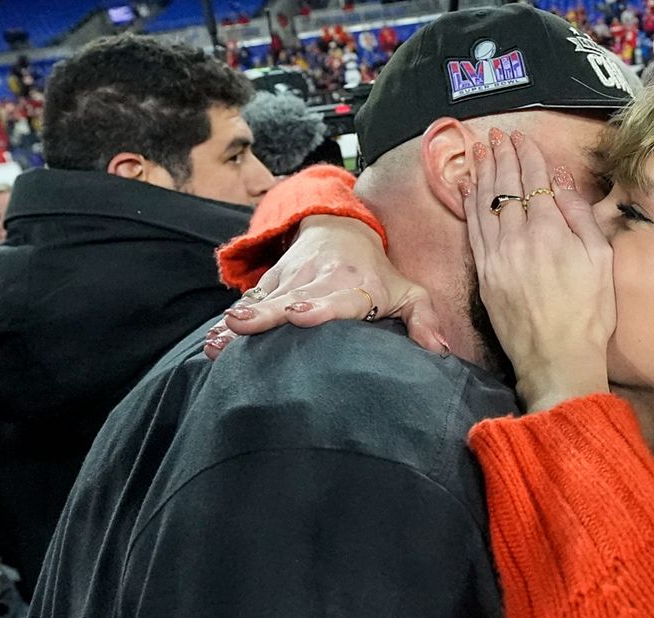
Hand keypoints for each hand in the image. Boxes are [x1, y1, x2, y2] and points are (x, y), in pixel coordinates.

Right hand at [204, 215, 446, 358]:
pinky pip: (247, 303)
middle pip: (289, 300)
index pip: (336, 298)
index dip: (318, 308)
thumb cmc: (378, 273)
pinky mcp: (269, 285)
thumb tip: (440, 352)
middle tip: (244, 325)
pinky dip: (228, 321)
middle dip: (267, 313)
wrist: (340, 229)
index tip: (301, 315)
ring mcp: (289, 282)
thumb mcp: (408, 291)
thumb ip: (424, 320)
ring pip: (262, 301)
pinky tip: (213, 341)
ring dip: (241, 320)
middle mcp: (317, 280)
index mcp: (353, 285)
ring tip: (220, 340)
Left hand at [462, 127, 613, 411]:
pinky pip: (472, 229)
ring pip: (484, 204)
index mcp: (550, 232)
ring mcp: (496, 257)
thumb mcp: (600, 261)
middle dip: (501, 157)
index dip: (528, 156)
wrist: (557, 359)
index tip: (522, 138)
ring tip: (478, 151)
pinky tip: (466, 189)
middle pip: (505, 186)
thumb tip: (561, 185)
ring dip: (481, 174)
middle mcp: (517, 239)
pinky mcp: (483, 275)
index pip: (534, 181)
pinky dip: (468, 204)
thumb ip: (580, 218)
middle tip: (496, 136)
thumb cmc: (588, 314)